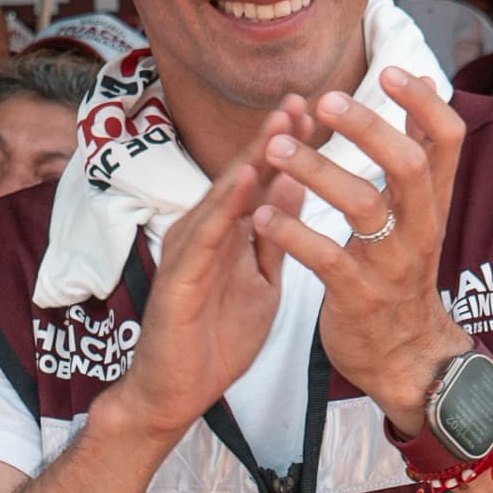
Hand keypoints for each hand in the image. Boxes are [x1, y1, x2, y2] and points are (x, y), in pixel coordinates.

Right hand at [100, 122, 298, 449]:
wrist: (174, 394)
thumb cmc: (214, 341)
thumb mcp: (261, 284)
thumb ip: (273, 239)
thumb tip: (294, 188)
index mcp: (227, 234)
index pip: (260, 180)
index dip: (286, 145)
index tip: (318, 111)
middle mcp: (204, 232)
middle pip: (242, 174)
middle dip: (273, 136)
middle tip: (302, 97)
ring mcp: (189, 252)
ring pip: (224, 195)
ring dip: (252, 156)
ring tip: (282, 121)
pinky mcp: (178, 278)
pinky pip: (206, 236)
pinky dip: (226, 204)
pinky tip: (247, 178)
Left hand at [253, 69, 472, 428]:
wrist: (405, 358)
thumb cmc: (399, 276)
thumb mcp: (417, 217)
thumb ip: (415, 159)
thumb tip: (419, 84)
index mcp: (432, 205)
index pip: (449, 141)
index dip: (426, 103)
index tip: (392, 71)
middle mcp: (420, 230)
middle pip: (409, 166)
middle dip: (368, 128)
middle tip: (326, 100)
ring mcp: (391, 266)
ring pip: (364, 207)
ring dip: (317, 173)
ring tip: (276, 150)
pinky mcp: (359, 298)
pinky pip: (327, 259)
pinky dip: (292, 233)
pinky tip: (261, 216)